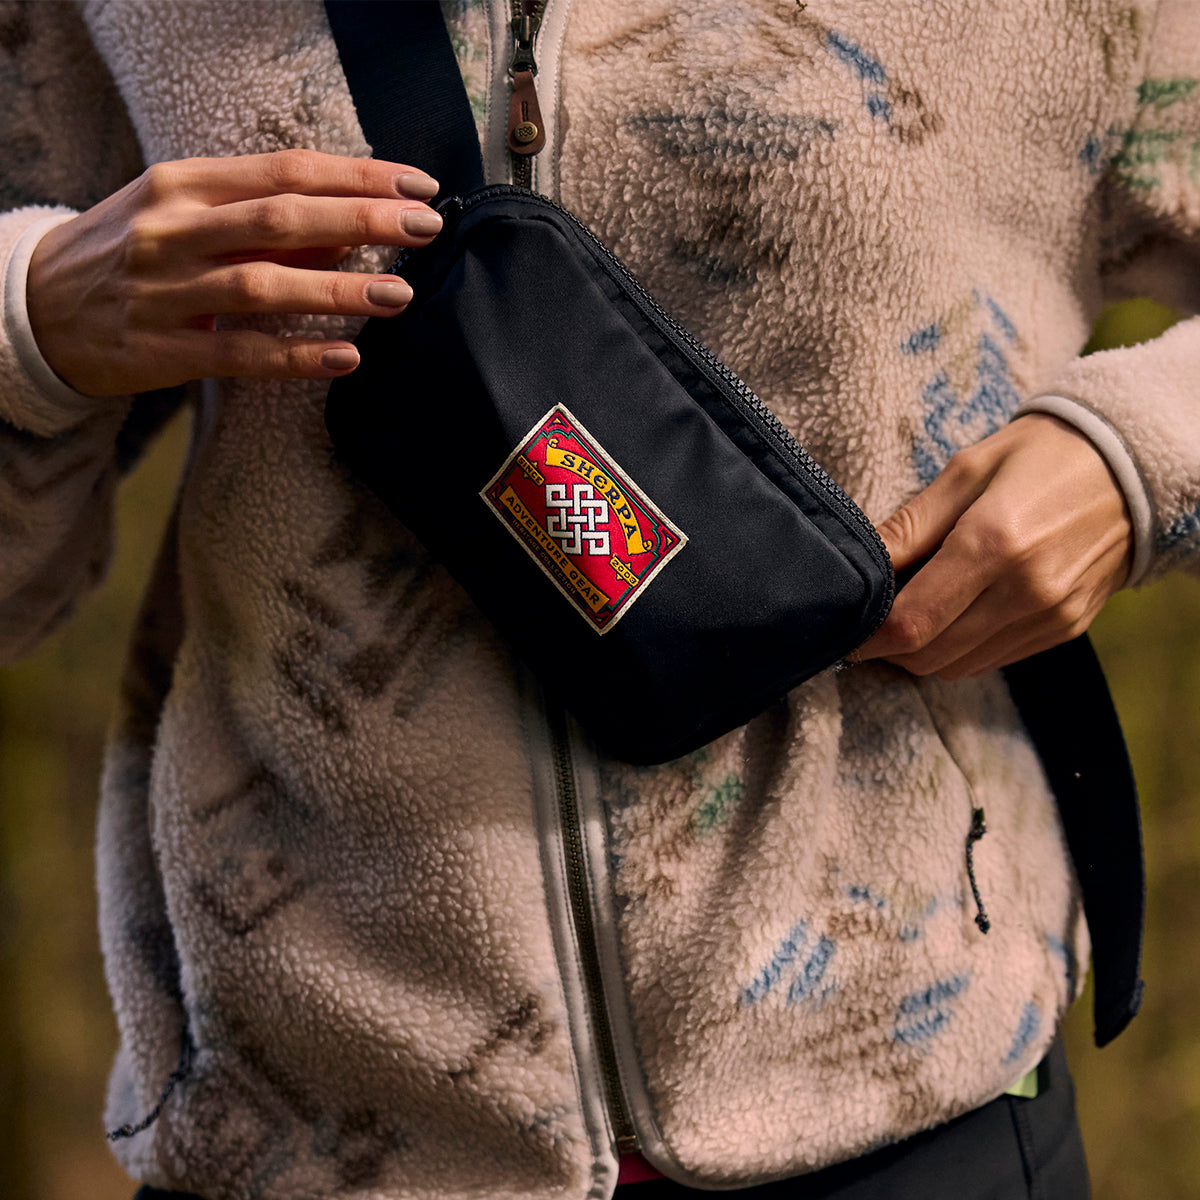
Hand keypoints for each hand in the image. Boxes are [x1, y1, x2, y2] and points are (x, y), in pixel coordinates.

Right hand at [26, 149, 443, 395]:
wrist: (39, 307)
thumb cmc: (133, 254)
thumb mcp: (187, 218)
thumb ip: (265, 225)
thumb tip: (349, 234)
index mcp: (185, 185)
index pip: (286, 171)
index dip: (357, 178)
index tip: (417, 187)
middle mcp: (173, 230)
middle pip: (281, 218)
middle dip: (361, 221)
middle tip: (425, 229)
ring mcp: (165, 291)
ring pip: (263, 285)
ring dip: (337, 290)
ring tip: (398, 295)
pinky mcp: (162, 350)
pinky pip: (240, 354)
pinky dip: (295, 356)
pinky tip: (344, 357)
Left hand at [851, 413, 1132, 678]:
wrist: (1130, 466)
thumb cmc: (1036, 457)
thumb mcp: (965, 471)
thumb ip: (909, 526)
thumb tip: (857, 566)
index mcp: (994, 543)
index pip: (912, 621)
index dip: (869, 636)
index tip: (845, 629)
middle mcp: (1026, 591)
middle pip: (929, 655)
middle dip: (889, 647)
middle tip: (872, 620)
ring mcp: (1050, 616)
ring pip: (958, 667)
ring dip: (922, 652)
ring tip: (911, 614)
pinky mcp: (1066, 629)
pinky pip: (993, 660)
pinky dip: (960, 650)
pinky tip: (952, 615)